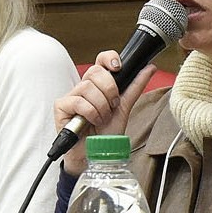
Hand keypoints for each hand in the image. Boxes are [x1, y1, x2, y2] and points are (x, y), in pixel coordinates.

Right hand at [53, 53, 157, 174]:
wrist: (96, 154)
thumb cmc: (106, 133)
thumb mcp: (124, 108)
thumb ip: (135, 87)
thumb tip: (150, 68)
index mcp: (98, 84)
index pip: (100, 60)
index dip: (108, 58)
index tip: (118, 67)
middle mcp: (84, 87)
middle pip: (95, 71)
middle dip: (109, 90)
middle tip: (112, 106)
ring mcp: (71, 96)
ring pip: (87, 87)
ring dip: (101, 106)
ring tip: (101, 119)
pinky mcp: (61, 106)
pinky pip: (78, 101)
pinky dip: (90, 113)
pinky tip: (91, 122)